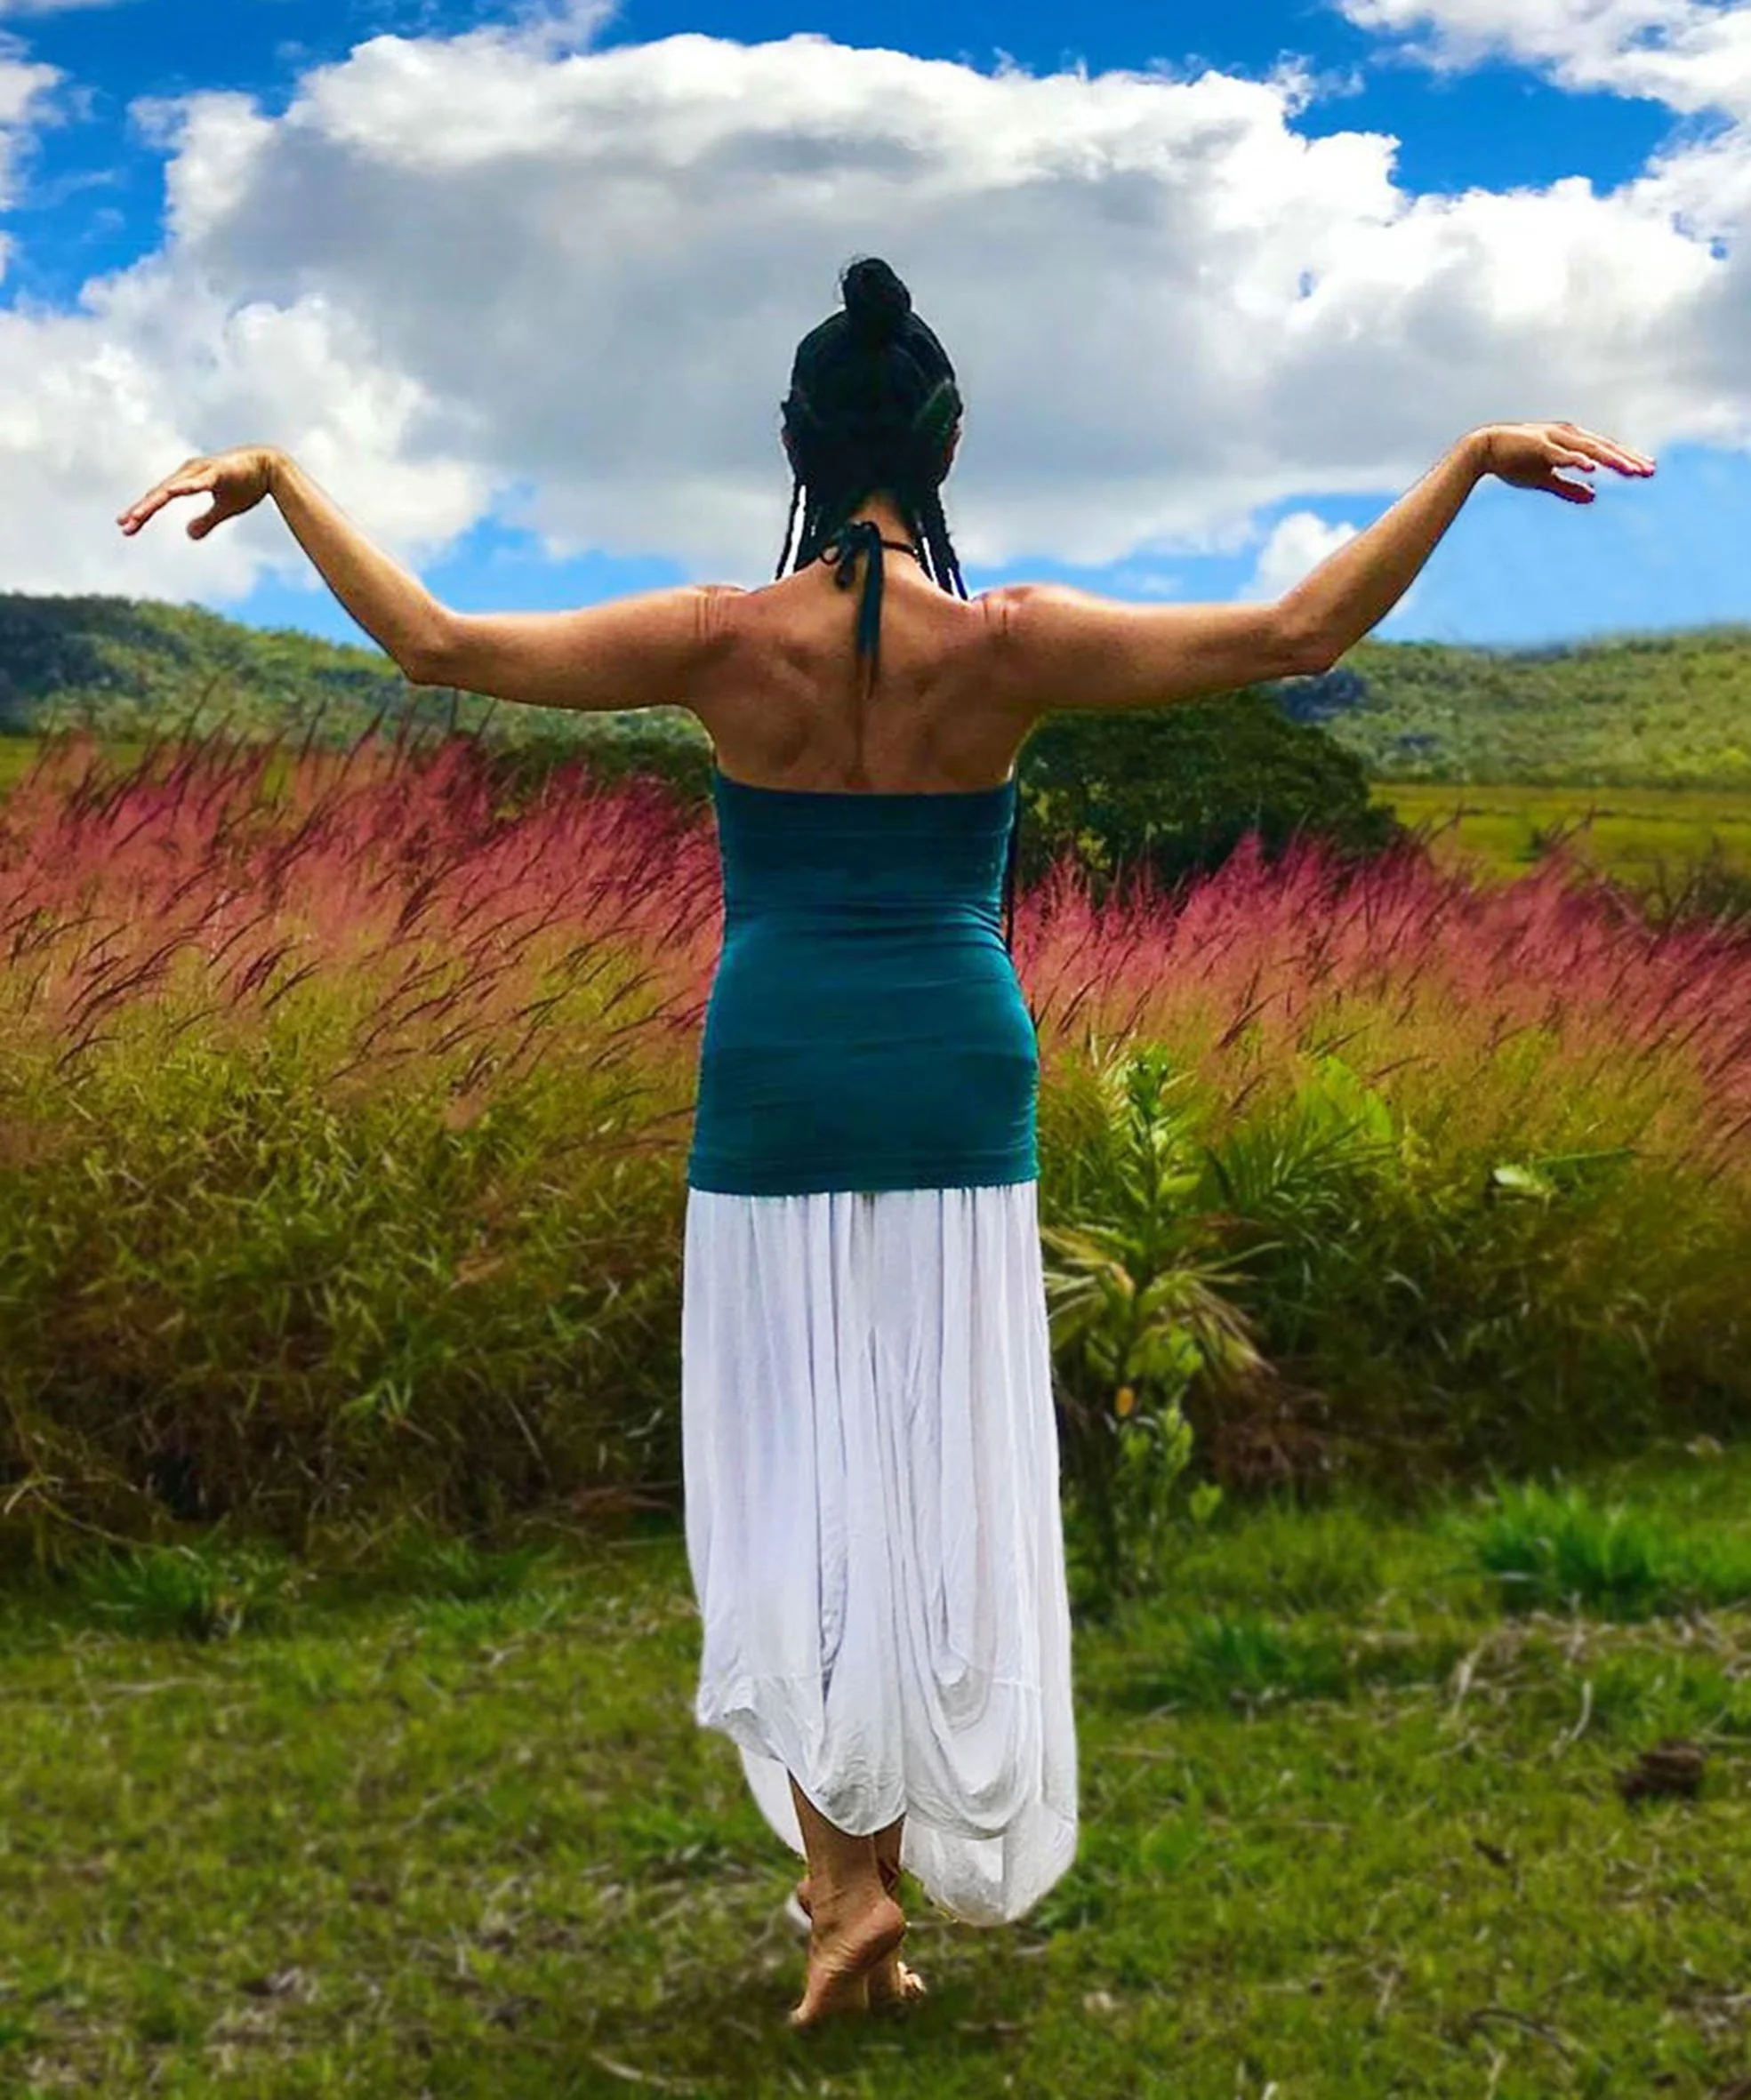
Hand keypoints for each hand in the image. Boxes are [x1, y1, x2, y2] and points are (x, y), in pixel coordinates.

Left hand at [116, 446, 277, 539]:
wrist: (271, 466)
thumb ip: (206, 521)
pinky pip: (198, 481)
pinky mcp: (218, 471)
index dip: (143, 512)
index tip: (126, 527)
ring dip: (154, 502)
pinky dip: (184, 487)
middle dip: (141, 510)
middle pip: (159, 493)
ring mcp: (202, 471)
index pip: (159, 498)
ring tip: (137, 515)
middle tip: (124, 526)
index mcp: (187, 480)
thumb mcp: (224, 509)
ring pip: (172, 488)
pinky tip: (171, 492)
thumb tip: (188, 535)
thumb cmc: (247, 484)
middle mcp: (189, 472)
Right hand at [1476, 421, 1654, 502]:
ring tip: (1630, 470)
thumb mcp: (1546, 478)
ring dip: (1612, 459)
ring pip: (1591, 449)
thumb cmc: (1514, 462)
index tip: (1647, 470)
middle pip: (1606, 448)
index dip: (1627, 460)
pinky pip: (1562, 453)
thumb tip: (1594, 497)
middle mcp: (1569, 435)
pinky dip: (1578, 459)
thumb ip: (1569, 488)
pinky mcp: (1539, 445)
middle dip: (1628, 460)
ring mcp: (1555, 438)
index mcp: (1573, 442)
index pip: (1607, 451)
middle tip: (1649, 472)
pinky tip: (1592, 468)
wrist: (1483, 450)